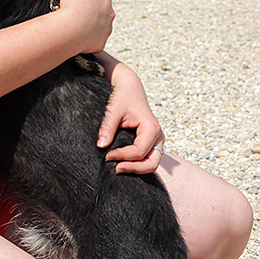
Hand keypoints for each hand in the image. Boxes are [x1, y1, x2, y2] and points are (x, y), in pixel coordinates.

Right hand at [59, 0, 114, 54]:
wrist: (71, 29)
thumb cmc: (72, 6)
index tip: (76, 1)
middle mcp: (110, 13)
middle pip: (99, 12)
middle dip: (88, 13)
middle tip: (75, 14)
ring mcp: (106, 29)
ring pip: (97, 27)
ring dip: (88, 26)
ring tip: (74, 26)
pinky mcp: (101, 43)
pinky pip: (93, 41)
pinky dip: (86, 40)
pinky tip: (76, 36)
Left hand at [96, 56, 163, 173]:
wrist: (130, 89)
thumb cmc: (123, 97)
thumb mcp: (113, 110)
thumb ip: (107, 128)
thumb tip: (101, 146)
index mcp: (151, 128)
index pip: (139, 151)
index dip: (122, 156)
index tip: (106, 156)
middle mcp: (158, 137)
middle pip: (152, 163)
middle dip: (134, 169)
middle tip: (115, 168)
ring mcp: (157, 141)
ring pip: (151, 164)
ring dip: (136, 169)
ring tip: (117, 167)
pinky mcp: (151, 144)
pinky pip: (148, 160)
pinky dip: (137, 165)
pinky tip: (122, 163)